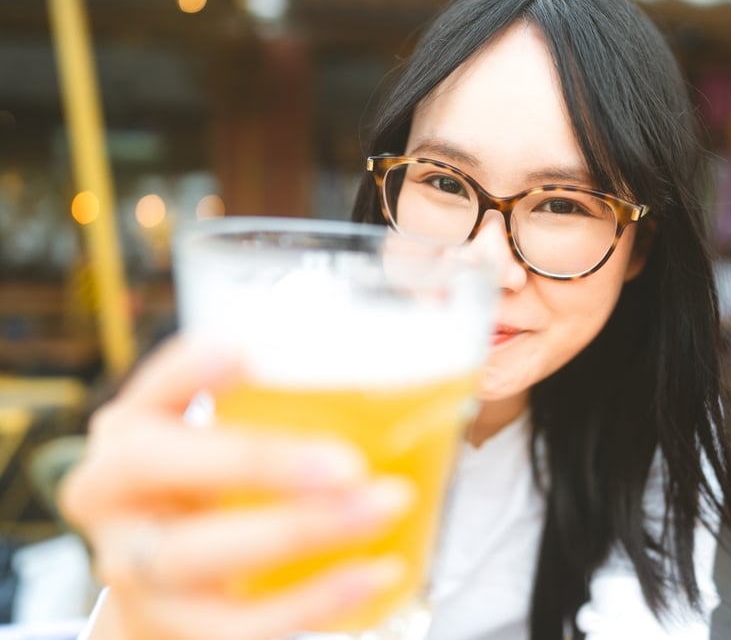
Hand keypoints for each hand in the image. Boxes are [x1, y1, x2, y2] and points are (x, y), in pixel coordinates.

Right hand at [60, 336, 412, 639]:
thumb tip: (377, 370)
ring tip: (384, 506)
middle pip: (162, 468)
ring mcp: (133, 566)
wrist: (165, 581)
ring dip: (303, 530)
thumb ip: (271, 401)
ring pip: (200, 553)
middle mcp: (111, 495)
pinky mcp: (170, 625)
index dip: (189, 371)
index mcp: (129, 431)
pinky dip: (314, 601)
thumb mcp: (217, 435)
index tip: (243, 354)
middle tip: (349, 462)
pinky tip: (372, 574)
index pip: (149, 388)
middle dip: (260, 461)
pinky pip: (239, 625)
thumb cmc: (205, 486)